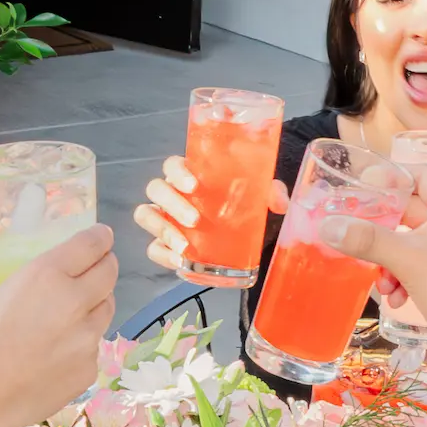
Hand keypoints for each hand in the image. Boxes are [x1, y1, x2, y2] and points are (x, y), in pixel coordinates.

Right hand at [0, 226, 120, 426]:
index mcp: (47, 274)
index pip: (92, 244)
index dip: (99, 237)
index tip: (99, 237)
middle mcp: (76, 302)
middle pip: (109, 273)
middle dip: (104, 265)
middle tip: (94, 267)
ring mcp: (87, 339)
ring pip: (107, 310)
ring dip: (96, 303)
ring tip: (76, 309)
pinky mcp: (88, 370)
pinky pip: (93, 347)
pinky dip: (82, 342)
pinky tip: (59, 350)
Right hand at [133, 154, 289, 276]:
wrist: (244, 235)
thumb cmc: (244, 206)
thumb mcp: (259, 197)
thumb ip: (271, 192)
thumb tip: (280, 202)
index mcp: (190, 175)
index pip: (172, 165)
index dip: (177, 172)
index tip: (194, 185)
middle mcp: (173, 193)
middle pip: (156, 189)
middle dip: (172, 204)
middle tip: (195, 220)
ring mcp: (165, 218)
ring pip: (146, 215)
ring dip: (162, 229)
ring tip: (185, 247)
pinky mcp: (165, 244)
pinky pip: (153, 248)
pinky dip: (163, 254)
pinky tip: (179, 261)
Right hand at [334, 172, 426, 426]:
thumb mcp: (406, 261)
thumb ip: (366, 239)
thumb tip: (328, 225)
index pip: (421, 174)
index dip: (391, 177)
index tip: (363, 188)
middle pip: (411, 210)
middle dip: (382, 228)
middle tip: (354, 233)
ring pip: (412, 243)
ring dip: (390, 260)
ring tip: (380, 281)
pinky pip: (421, 266)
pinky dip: (404, 278)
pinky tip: (396, 298)